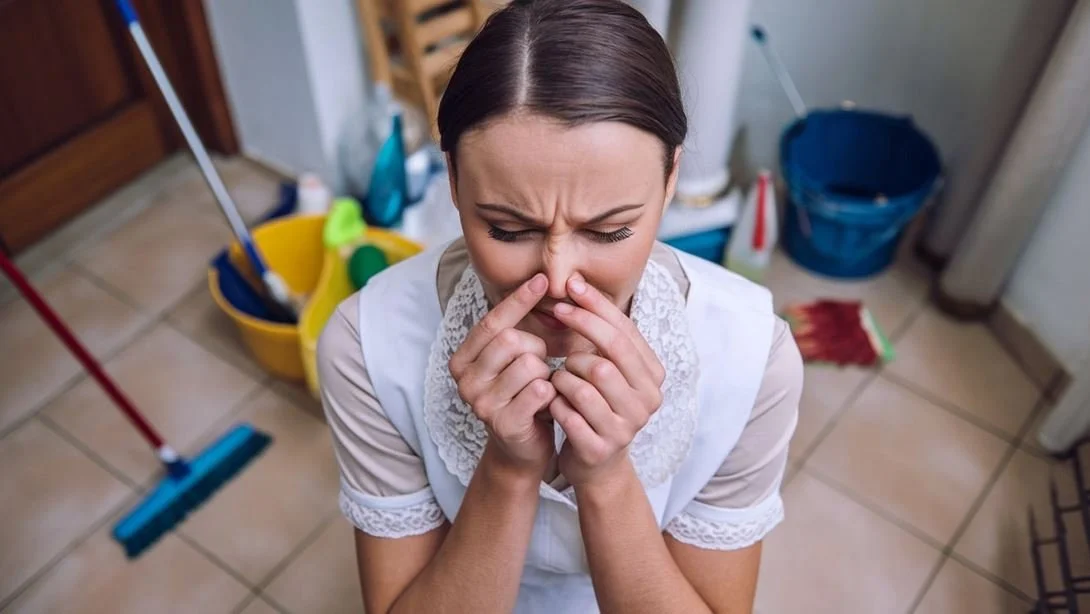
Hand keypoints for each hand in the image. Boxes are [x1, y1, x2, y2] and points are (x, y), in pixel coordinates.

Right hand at [448, 273, 556, 476]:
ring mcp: (481, 404)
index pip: (492, 322)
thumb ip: (517, 328)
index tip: (542, 278)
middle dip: (536, 347)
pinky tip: (549, 402)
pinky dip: (552, 392)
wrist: (522, 450)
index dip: (518, 300)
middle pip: (510, 340)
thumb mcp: (513, 360)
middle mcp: (465, 380)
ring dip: (546, 372)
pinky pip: (539, 390)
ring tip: (543, 386)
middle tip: (541, 364)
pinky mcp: (503, 424)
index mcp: (462, 359)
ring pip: (529, 364)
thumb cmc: (522, 395)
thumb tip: (541, 281)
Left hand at [547, 274, 665, 486]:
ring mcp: (626, 427)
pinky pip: (567, 411)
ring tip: (558, 380)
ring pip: (585, 382)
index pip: (626, 333)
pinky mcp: (601, 448)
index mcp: (653, 376)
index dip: (596, 307)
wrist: (596, 461)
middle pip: (608, 355)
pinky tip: (553, 403)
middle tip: (556, 313)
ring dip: (563, 375)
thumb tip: (576, 282)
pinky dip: (554, 402)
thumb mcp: (607, 367)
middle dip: (580, 329)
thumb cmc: (597, 403)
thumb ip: (601, 333)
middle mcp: (647, 401)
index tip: (570, 287)